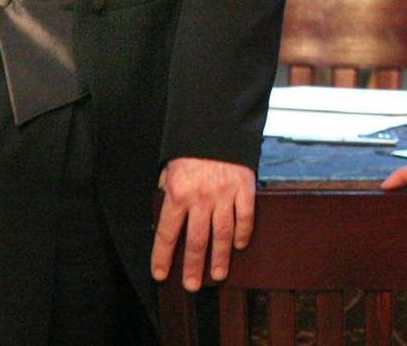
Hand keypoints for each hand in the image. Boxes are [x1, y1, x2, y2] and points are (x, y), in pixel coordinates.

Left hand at [151, 157, 255, 290]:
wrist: (217, 122)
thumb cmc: (190, 147)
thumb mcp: (169, 168)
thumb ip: (168, 192)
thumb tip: (166, 218)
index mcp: (177, 192)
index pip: (167, 233)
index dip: (163, 256)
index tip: (161, 274)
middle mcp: (201, 197)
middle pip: (196, 241)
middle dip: (193, 266)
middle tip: (192, 285)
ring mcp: (225, 194)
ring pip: (222, 234)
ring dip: (220, 257)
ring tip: (218, 275)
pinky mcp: (245, 187)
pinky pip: (245, 217)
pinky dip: (243, 233)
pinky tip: (239, 245)